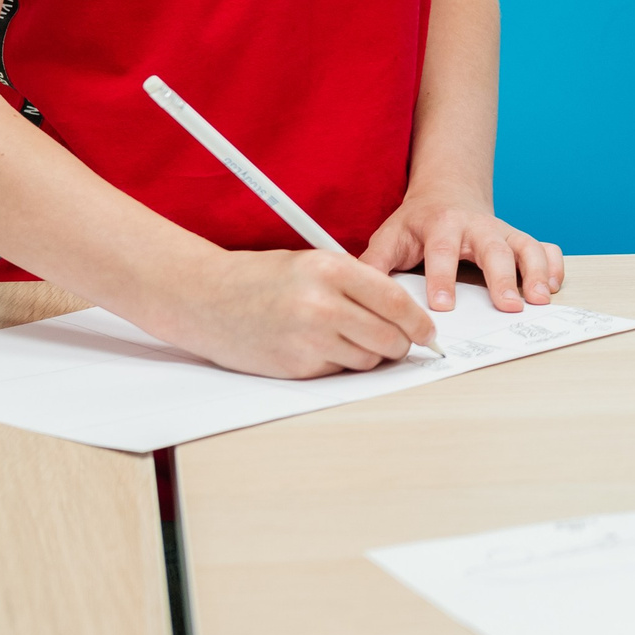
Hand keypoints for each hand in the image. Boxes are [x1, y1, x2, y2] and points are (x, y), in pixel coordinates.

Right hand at [163, 248, 441, 378]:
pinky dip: (340, 363)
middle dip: (401, 344)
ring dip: (370, 354)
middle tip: (400, 342)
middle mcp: (322, 305)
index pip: (396, 303)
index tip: (429, 333)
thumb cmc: (263, 278)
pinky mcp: (295, 367)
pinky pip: (339, 371)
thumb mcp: (314, 263)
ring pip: (368, 359)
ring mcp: (308, 339)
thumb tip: (405, 315)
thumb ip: (359, 284)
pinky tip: (321, 347)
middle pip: (389, 337)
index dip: (420, 322)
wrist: (205, 298)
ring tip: (349, 338)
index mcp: (332, 270)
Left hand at [361, 194, 563, 313]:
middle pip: (494, 248)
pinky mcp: (519, 238)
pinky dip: (553, 264)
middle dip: (503, 278)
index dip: (442, 278)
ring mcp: (503, 231)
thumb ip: (374, 263)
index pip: (442, 251)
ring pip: (525, 246)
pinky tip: (553, 286)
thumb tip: (355, 290)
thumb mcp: (390, 236)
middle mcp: (477, 226)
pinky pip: (544, 246)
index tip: (443, 307)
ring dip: (536, 271)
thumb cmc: (417, 223)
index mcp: (442, 225)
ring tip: (541, 299)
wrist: (448, 193)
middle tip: (510, 306)